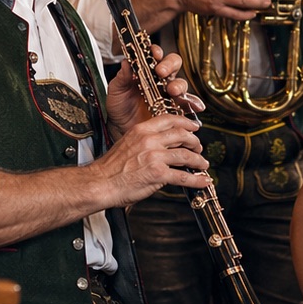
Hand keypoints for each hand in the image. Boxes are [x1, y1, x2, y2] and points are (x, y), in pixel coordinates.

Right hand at [94, 107, 209, 208]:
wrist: (99, 183)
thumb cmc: (110, 168)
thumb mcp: (127, 143)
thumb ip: (146, 141)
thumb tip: (163, 146)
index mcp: (141, 130)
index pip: (170, 120)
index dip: (186, 123)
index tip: (194, 127)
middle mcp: (150, 140)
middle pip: (182, 135)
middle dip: (195, 142)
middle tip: (199, 147)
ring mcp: (155, 156)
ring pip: (186, 155)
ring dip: (198, 161)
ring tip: (202, 165)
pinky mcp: (158, 174)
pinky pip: (183, 176)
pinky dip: (197, 180)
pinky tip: (203, 181)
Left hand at [106, 49, 204, 133]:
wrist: (122, 130)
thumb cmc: (120, 107)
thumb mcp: (116, 91)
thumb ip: (121, 77)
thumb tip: (126, 62)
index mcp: (146, 71)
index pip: (156, 55)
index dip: (157, 52)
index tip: (154, 53)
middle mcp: (160, 80)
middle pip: (173, 64)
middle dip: (169, 65)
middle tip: (161, 72)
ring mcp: (169, 94)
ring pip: (181, 83)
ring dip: (179, 85)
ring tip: (173, 91)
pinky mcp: (175, 108)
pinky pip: (188, 104)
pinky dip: (193, 103)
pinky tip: (195, 106)